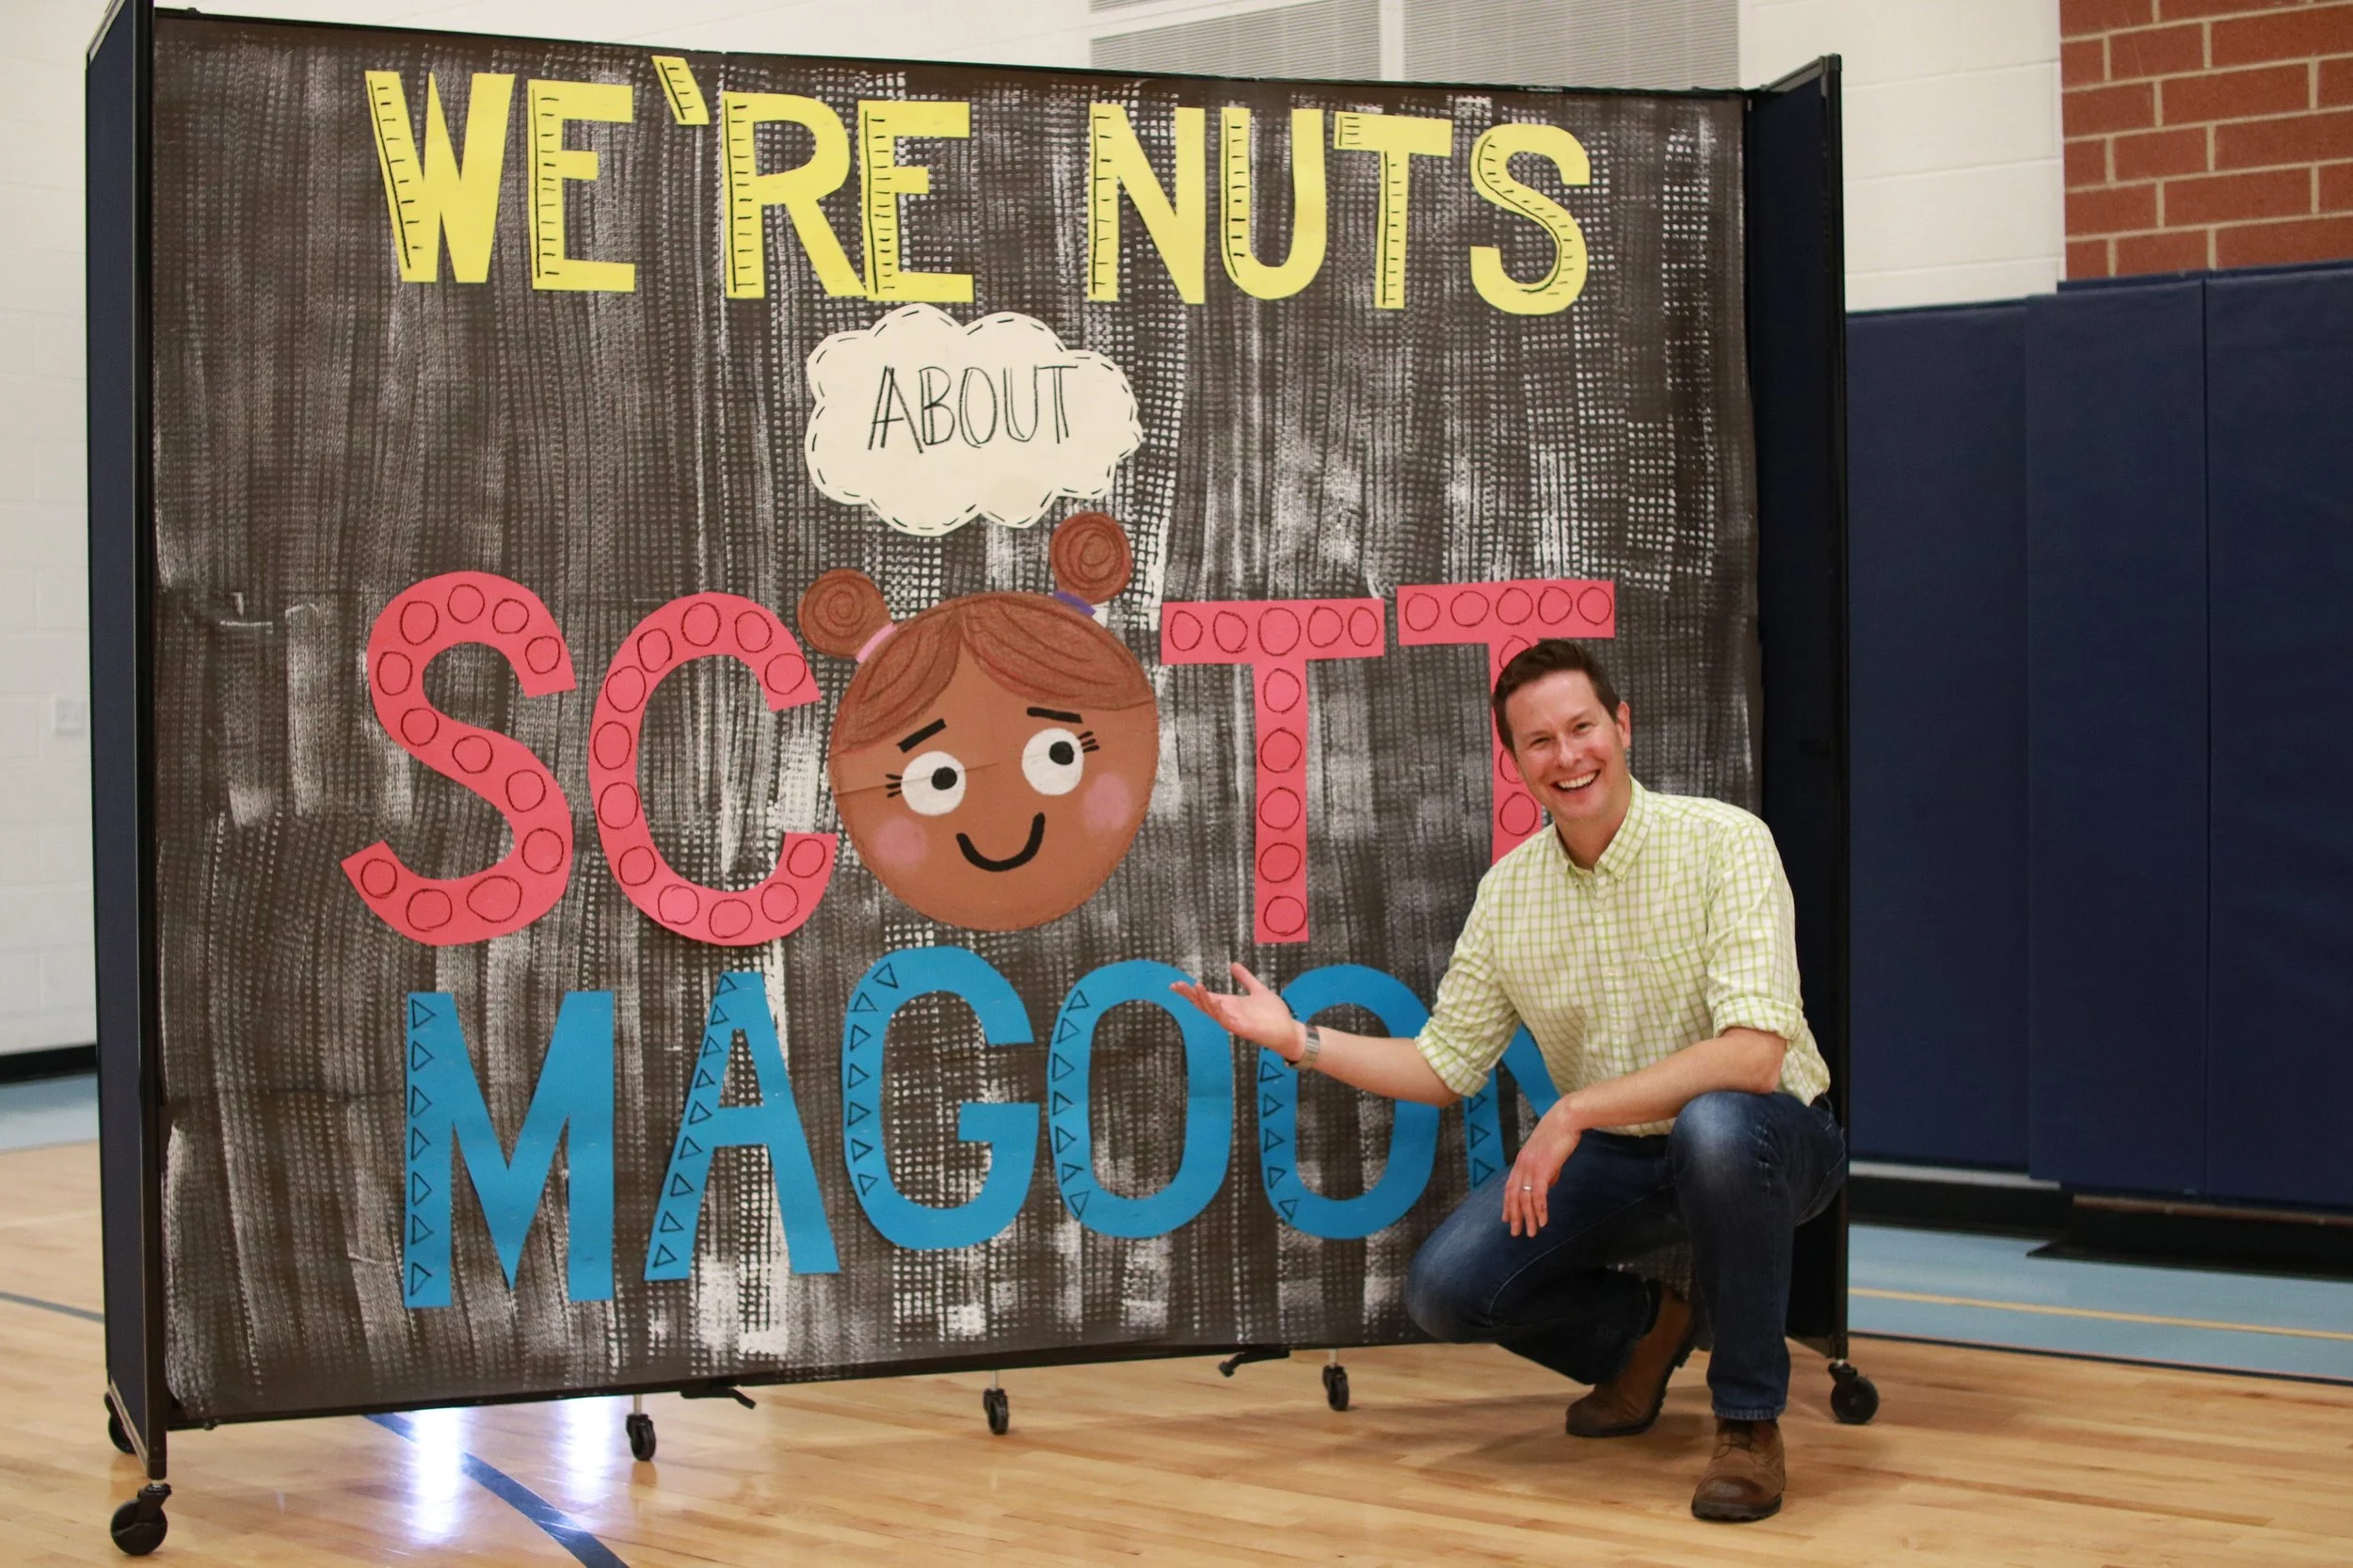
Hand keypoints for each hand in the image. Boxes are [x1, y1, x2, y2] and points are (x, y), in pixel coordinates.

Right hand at [1170, 963, 1300, 1058]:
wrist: (1288, 1030)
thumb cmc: (1273, 1014)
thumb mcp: (1258, 990)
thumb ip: (1245, 978)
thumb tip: (1233, 964)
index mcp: (1230, 1004)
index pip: (1206, 996)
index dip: (1191, 991)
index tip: (1176, 984)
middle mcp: (1228, 1013)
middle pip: (1203, 1004)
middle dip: (1189, 995)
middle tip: (1176, 985)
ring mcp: (1233, 1021)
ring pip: (1212, 1012)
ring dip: (1203, 1000)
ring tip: (1195, 987)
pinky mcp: (1242, 1029)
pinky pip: (1226, 1021)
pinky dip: (1219, 1012)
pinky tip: (1214, 1002)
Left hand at [1501, 1100, 1584, 1235]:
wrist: (1565, 1119)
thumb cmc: (1559, 1135)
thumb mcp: (1549, 1155)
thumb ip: (1547, 1171)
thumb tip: (1549, 1185)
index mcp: (1521, 1161)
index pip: (1509, 1187)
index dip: (1507, 1204)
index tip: (1506, 1219)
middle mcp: (1522, 1166)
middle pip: (1514, 1196)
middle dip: (1514, 1216)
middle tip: (1515, 1233)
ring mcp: (1531, 1167)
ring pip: (1525, 1199)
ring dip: (1528, 1218)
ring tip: (1531, 1233)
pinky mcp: (1543, 1169)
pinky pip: (1539, 1195)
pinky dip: (1540, 1210)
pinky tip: (1543, 1221)